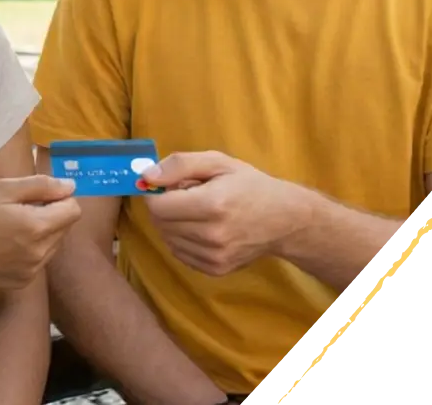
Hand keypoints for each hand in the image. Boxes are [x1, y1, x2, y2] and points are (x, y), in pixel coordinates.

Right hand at [0, 175, 81, 289]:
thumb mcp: (2, 189)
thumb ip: (40, 185)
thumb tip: (70, 186)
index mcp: (37, 227)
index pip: (73, 210)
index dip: (59, 197)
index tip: (36, 195)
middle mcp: (40, 253)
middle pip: (65, 227)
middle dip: (50, 214)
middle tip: (18, 209)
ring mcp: (32, 271)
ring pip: (53, 244)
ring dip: (42, 232)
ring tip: (11, 227)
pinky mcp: (22, 282)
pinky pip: (39, 260)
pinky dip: (31, 250)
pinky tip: (6, 244)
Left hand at [141, 152, 311, 277]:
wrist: (285, 220)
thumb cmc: (250, 185)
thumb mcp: (217, 162)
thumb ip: (179, 165)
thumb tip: (146, 176)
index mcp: (213, 205)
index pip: (158, 206)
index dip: (156, 193)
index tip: (167, 186)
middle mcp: (212, 235)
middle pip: (160, 223)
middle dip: (164, 208)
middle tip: (184, 197)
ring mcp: (214, 257)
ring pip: (168, 239)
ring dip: (172, 224)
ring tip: (196, 212)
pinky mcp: (216, 270)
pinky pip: (180, 253)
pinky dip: (181, 239)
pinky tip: (200, 228)